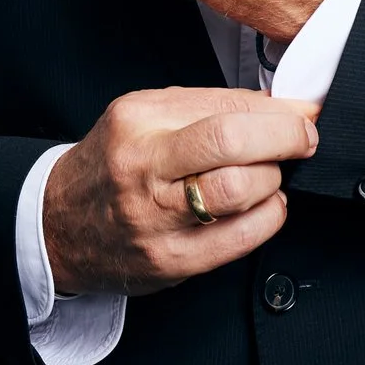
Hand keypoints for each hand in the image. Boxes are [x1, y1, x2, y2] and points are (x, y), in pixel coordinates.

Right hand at [43, 85, 320, 296]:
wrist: (60, 225)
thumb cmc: (114, 165)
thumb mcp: (147, 117)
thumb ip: (210, 106)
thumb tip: (281, 105)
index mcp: (137, 120)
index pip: (223, 106)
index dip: (278, 111)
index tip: (303, 112)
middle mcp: (142, 166)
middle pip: (230, 143)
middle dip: (285, 138)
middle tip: (303, 139)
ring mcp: (155, 217)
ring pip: (240, 191)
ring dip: (272, 179)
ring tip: (268, 175)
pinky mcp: (171, 259)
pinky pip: (239, 238)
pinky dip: (268, 217)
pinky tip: (262, 207)